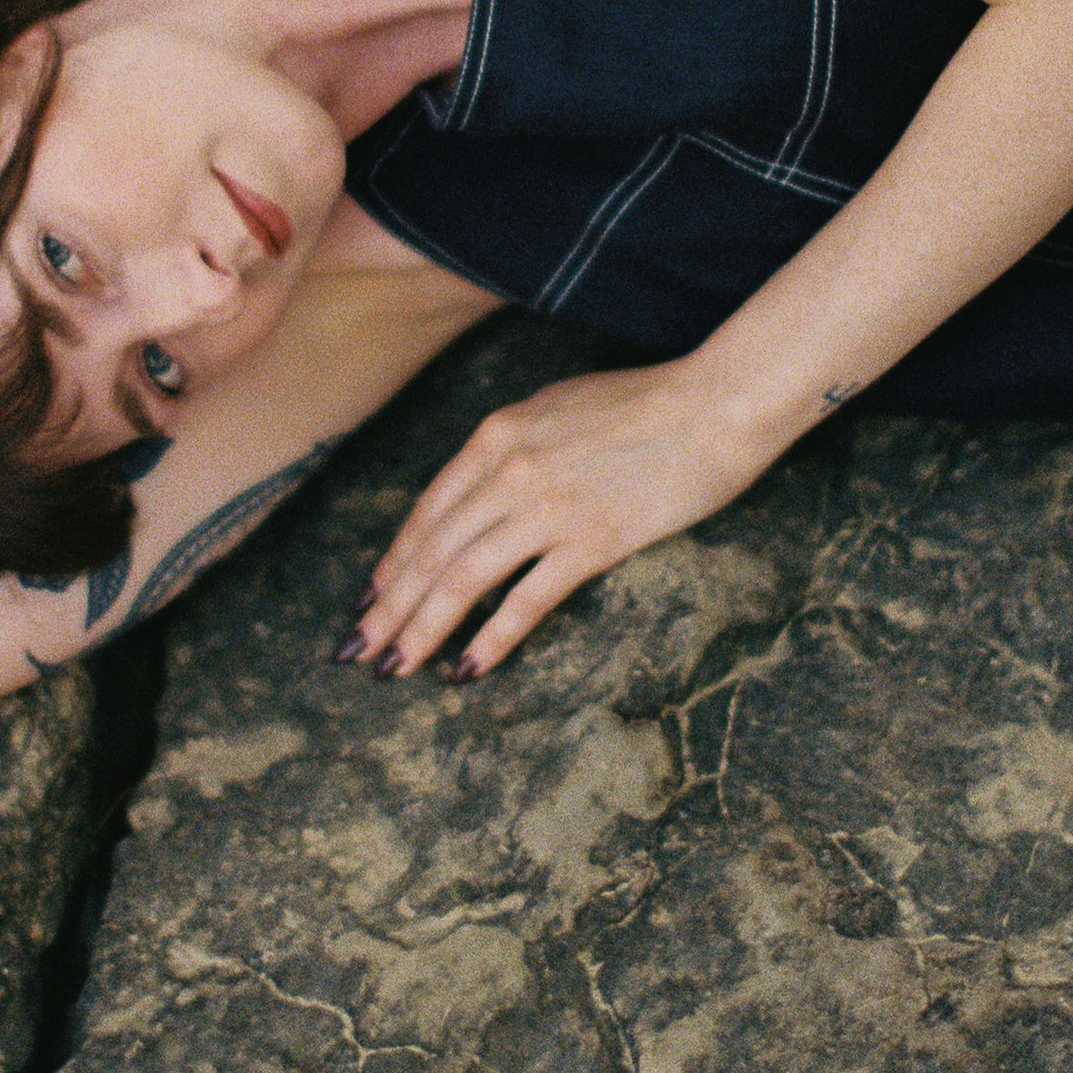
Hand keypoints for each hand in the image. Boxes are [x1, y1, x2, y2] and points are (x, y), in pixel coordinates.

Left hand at [350, 359, 771, 679]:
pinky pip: (527, 600)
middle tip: (358, 650)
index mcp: (496, 436)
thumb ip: (514, 445)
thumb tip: (484, 485)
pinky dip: (491, 639)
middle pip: (431, 551)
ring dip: (422, 629)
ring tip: (394, 666)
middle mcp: (509, 471)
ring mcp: (547, 508)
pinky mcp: (591, 541)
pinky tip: (466, 669)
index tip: (371, 600)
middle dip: (388, 608)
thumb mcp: (557, 406)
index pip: (427, 512)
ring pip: (463, 579)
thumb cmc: (647, 402)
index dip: (394, 562)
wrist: (715, 403)